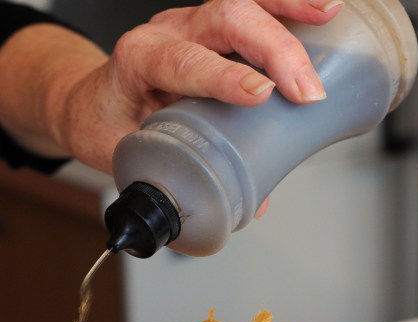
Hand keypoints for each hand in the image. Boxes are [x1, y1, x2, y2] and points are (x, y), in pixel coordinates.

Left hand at [0, 0, 341, 172]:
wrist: (89, 101)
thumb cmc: (105, 124)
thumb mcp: (127, 157)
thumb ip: (186, 178)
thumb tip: (250, 204)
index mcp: (138, 60)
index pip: (183, 61)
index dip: (223, 77)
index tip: (259, 95)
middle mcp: (167, 32)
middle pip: (224, 20)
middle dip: (272, 50)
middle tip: (305, 89)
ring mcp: (193, 23)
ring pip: (241, 2)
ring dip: (288, 7)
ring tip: (328, 13)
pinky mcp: (215, 26)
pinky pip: (254, 5)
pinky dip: (287, 4)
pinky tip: (320, 8)